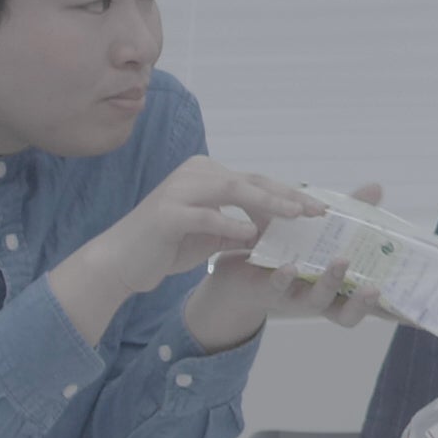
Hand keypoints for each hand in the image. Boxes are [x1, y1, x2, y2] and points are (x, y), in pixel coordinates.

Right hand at [49, 157, 313, 345]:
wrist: (119, 263)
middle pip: (250, 181)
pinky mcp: (166, 212)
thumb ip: (243, 228)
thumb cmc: (166, 248)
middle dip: (287, 196)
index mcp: (205, 173)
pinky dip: (231, 225)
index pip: (255, 181)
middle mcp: (193, 173)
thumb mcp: (213, 236)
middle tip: (316, 211)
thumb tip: (281, 231)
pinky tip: (252, 236)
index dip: (288, 194)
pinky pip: (206, 216)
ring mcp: (178, 189)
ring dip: (267, 204)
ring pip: (232, 190)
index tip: (317, 208)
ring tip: (294, 216)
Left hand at [182, 184, 388, 349]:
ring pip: (317, 302)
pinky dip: (285, 277)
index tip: (419, 317)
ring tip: (340, 262)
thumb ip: (350, 215)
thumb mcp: (322, 234)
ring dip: (330, 283)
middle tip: (375, 288)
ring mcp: (295, 297)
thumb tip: (378, 187)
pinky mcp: (268, 290)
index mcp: (341, 289)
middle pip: (349, 314)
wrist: (236, 268)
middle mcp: (322, 299)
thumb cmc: (289, 253)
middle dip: (362, 304)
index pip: (372, 306)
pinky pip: (278, 288)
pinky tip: (289, 265)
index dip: (396, 314)